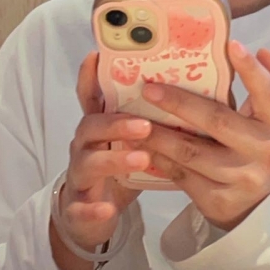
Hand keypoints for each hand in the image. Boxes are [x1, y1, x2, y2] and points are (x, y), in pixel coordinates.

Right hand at [50, 52, 151, 269]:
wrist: (91, 214)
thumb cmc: (120, 167)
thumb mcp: (134, 140)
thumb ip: (153, 117)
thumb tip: (192, 91)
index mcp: (101, 125)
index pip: (92, 96)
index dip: (90, 76)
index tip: (96, 56)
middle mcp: (85, 145)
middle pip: (92, 125)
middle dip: (117, 123)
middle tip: (145, 125)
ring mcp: (80, 175)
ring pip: (88, 163)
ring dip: (113, 160)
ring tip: (140, 159)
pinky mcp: (78, 207)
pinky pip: (82, 207)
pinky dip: (94, 208)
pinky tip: (109, 209)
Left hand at [140, 40, 269, 230]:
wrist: (260, 203)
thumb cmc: (261, 143)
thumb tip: (265, 52)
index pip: (268, 93)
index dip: (251, 71)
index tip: (232, 45)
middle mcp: (268, 152)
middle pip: (218, 122)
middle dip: (180, 103)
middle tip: (150, 89)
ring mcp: (244, 180)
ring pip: (193, 152)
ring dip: (159, 135)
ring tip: (133, 119)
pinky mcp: (219, 201)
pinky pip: (183, 176)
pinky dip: (160, 160)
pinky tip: (142, 146)